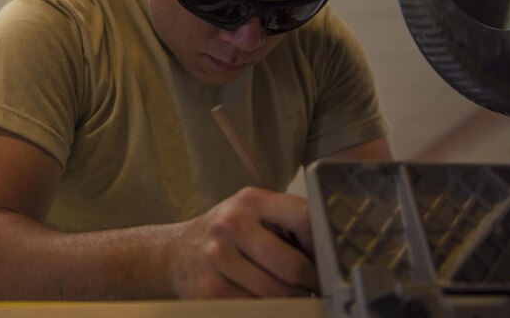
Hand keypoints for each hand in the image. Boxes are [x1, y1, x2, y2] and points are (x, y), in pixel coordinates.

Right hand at [169, 187, 318, 297]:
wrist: (176, 252)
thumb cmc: (226, 233)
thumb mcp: (251, 214)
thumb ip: (287, 223)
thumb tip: (332, 252)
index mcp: (250, 201)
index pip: (304, 218)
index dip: (324, 244)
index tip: (332, 259)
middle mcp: (232, 225)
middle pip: (292, 265)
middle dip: (312, 283)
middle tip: (318, 288)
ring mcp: (218, 258)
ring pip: (277, 294)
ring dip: (294, 301)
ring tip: (296, 296)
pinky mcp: (210, 290)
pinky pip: (256, 309)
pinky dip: (270, 311)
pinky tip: (269, 303)